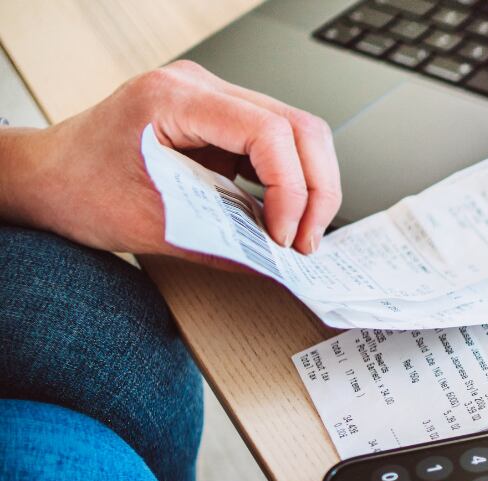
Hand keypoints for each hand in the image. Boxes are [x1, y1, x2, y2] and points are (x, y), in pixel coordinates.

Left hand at [0, 61, 340, 256]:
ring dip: (310, 187)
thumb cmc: (79, 190)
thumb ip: (223, 244)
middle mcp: (199, 87)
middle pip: (298, 127)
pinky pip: (278, 144)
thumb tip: (279, 263)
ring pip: (299, 133)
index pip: (269, 133)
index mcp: (174, 98)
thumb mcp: (155, 226)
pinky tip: (282, 217)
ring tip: (297, 234)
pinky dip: (291, 183)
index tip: (284, 237)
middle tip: (306, 241)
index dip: (292, 190)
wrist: (47, 177)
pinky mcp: (220, 120)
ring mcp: (213, 99)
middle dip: (316, 191)